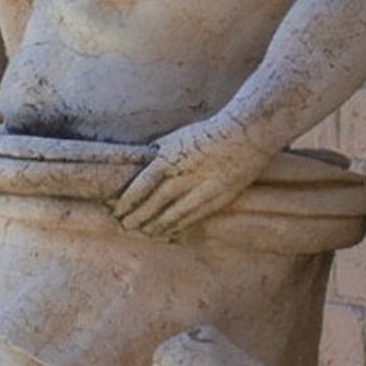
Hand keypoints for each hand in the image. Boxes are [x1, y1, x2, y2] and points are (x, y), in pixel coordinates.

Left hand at [116, 117, 261, 235]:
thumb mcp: (175, 139)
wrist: (247, 132)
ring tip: (146, 233)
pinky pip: (197, 215)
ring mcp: (204, 187)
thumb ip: (156, 154)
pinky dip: (182, 224)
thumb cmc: (207, 133)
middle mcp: (184, 175)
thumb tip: (137, 167)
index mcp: (169, 159)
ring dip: (158, 225)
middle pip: (155, 202)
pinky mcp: (222, 195)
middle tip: (126, 226)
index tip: (117, 211)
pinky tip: (172, 231)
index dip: (128, 201)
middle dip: (138, 217)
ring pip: (175, 213)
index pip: (141, 185)